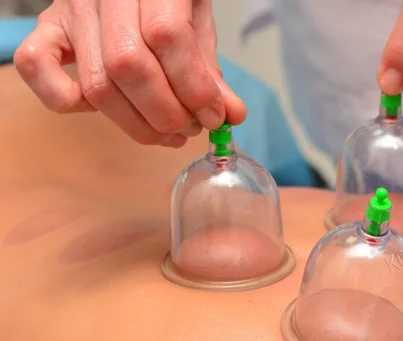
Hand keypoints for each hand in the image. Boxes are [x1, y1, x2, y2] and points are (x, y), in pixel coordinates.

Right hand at [14, 0, 246, 147]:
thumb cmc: (168, 0)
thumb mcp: (197, 22)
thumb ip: (210, 68)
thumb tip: (231, 115)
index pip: (166, 36)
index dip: (193, 86)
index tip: (214, 117)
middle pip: (127, 66)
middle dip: (166, 113)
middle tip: (190, 128)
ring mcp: (70, 11)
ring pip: (96, 83)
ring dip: (137, 124)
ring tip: (169, 132)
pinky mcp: (48, 29)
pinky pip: (36, 68)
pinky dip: (63, 99)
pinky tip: (110, 111)